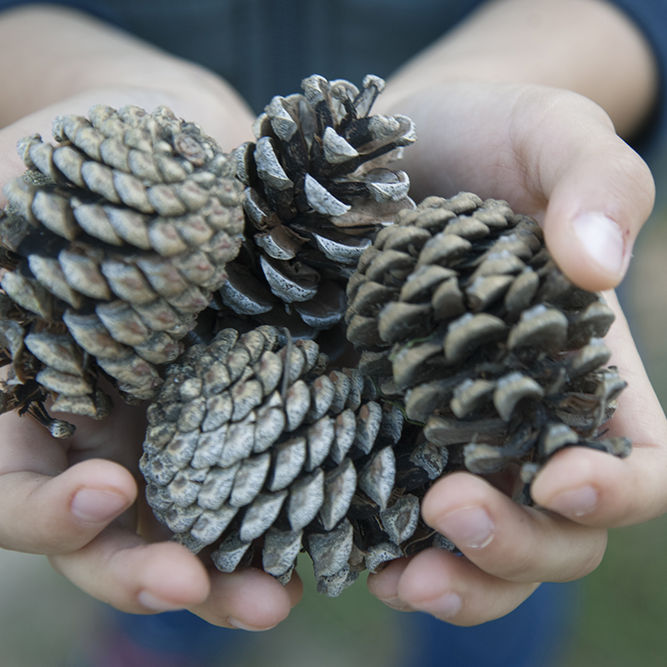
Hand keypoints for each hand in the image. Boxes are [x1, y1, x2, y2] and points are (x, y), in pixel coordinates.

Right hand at [0, 95, 298, 629]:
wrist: (184, 146)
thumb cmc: (88, 159)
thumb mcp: (12, 188)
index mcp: (30, 399)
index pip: (13, 489)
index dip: (46, 512)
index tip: (110, 494)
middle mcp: (104, 430)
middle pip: (112, 535)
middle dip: (151, 571)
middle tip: (208, 591)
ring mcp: (184, 425)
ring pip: (197, 523)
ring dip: (236, 569)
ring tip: (285, 594)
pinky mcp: (256, 405)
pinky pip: (273, 467)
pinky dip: (298, 501)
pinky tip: (338, 524)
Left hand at [367, 83, 666, 623]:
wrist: (403, 147)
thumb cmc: (488, 136)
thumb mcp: (550, 132)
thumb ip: (595, 182)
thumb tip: (597, 265)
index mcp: (589, 370)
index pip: (641, 464)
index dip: (616, 489)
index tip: (561, 476)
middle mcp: (524, 419)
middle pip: (556, 528)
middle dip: (515, 544)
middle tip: (449, 509)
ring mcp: (449, 432)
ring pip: (475, 544)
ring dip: (450, 578)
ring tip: (396, 576)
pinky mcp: (380, 424)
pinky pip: (390, 511)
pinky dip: (376, 546)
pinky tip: (344, 549)